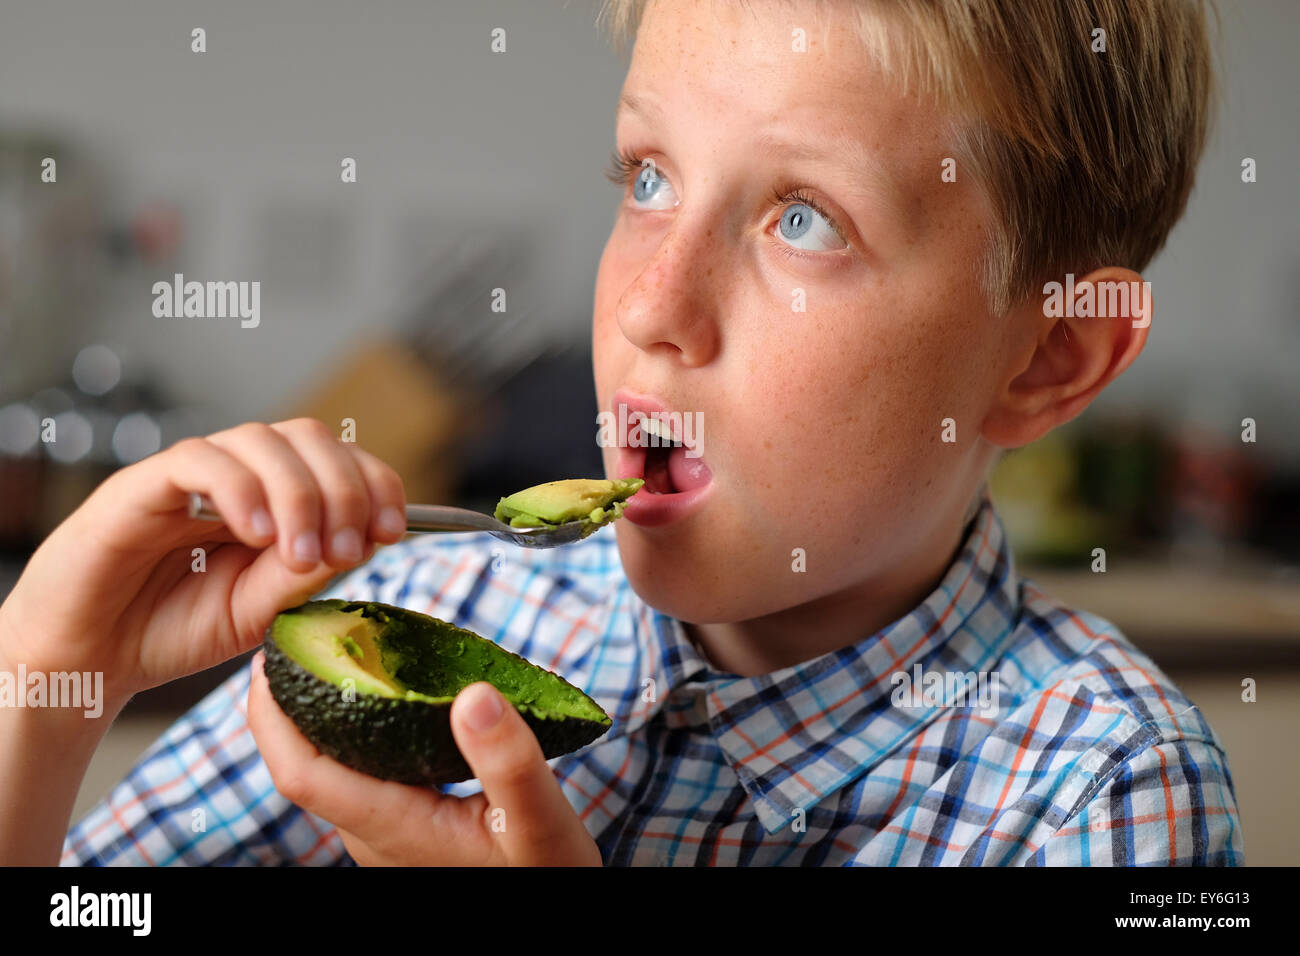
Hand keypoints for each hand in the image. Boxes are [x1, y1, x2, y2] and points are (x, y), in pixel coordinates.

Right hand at [0, 418, 407, 705]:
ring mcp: (193, 475)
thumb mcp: (262, 609)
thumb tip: (364, 542)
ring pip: (262, 441)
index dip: (376, 483)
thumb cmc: (176, 627)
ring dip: (299, 494)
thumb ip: (307, 574)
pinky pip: (199, 460)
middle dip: (345, 489)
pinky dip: (240, 489)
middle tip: (350, 550)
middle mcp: (242, 476)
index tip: (392, 529)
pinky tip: (255, 534)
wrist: (92, 656)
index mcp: (279, 499)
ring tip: (299, 556)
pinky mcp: (143, 484)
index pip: (341, 461)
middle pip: (310, 438)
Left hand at [247, 652, 602, 865]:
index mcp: (394, 828)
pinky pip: (362, 772)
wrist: (558, 903)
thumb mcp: (541, 820)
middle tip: (298, 638)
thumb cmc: (550, 871)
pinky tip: (384, 695)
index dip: (271, 717)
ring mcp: (388, 835)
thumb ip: (509, 761)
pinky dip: (358, 727)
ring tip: (338, 655)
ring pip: (333, 769)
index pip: (300, 774)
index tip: (268, 659)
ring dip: (324, 712)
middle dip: (290, 702)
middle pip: (306, 767)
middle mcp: (376, 836)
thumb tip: (473, 696)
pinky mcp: (406, 829)